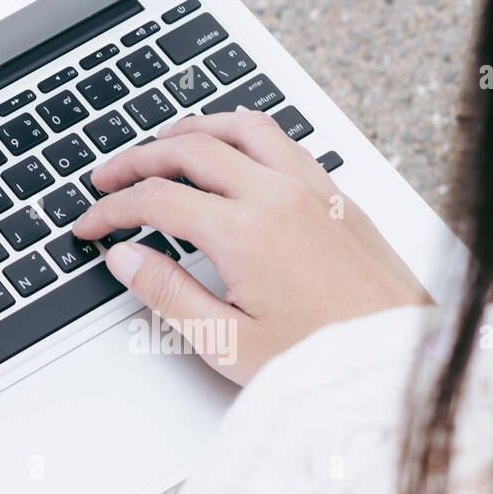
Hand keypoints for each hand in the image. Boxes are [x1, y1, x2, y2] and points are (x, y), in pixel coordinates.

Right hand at [71, 109, 429, 383]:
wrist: (402, 366)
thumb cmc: (325, 362)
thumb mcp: (228, 342)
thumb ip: (167, 293)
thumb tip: (125, 257)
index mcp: (244, 232)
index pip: (155, 199)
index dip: (111, 208)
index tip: (91, 224)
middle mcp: (278, 196)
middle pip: (189, 148)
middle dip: (136, 158)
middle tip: (106, 175)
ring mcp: (311, 189)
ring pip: (239, 127)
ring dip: (190, 129)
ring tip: (160, 143)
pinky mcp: (336, 195)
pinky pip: (280, 139)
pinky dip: (240, 132)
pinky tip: (229, 149)